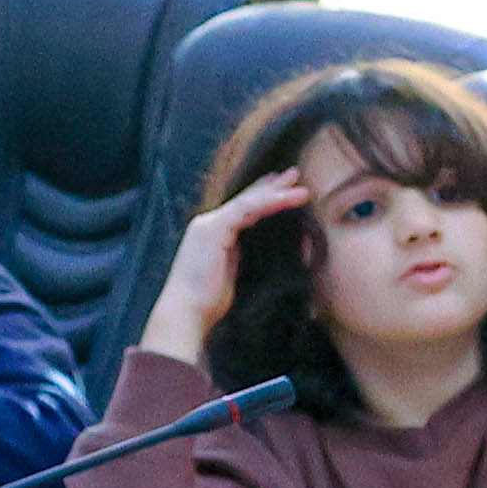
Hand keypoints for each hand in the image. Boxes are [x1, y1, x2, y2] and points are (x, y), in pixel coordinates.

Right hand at [137, 169, 308, 359]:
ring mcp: (209, 224)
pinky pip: (246, 210)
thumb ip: (241, 258)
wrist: (187, 313)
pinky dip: (269, 203)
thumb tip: (261, 252)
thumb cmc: (207, 302)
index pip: (241, 210)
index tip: (282, 190)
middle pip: (245, 200)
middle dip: (271, 187)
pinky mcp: (214, 229)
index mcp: (213, 235)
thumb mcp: (231, 275)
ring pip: (248, 202)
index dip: (262, 198)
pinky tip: (287, 199)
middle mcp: (208, 224)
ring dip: (276, 192)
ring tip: (300, 186)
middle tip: (294, 175)